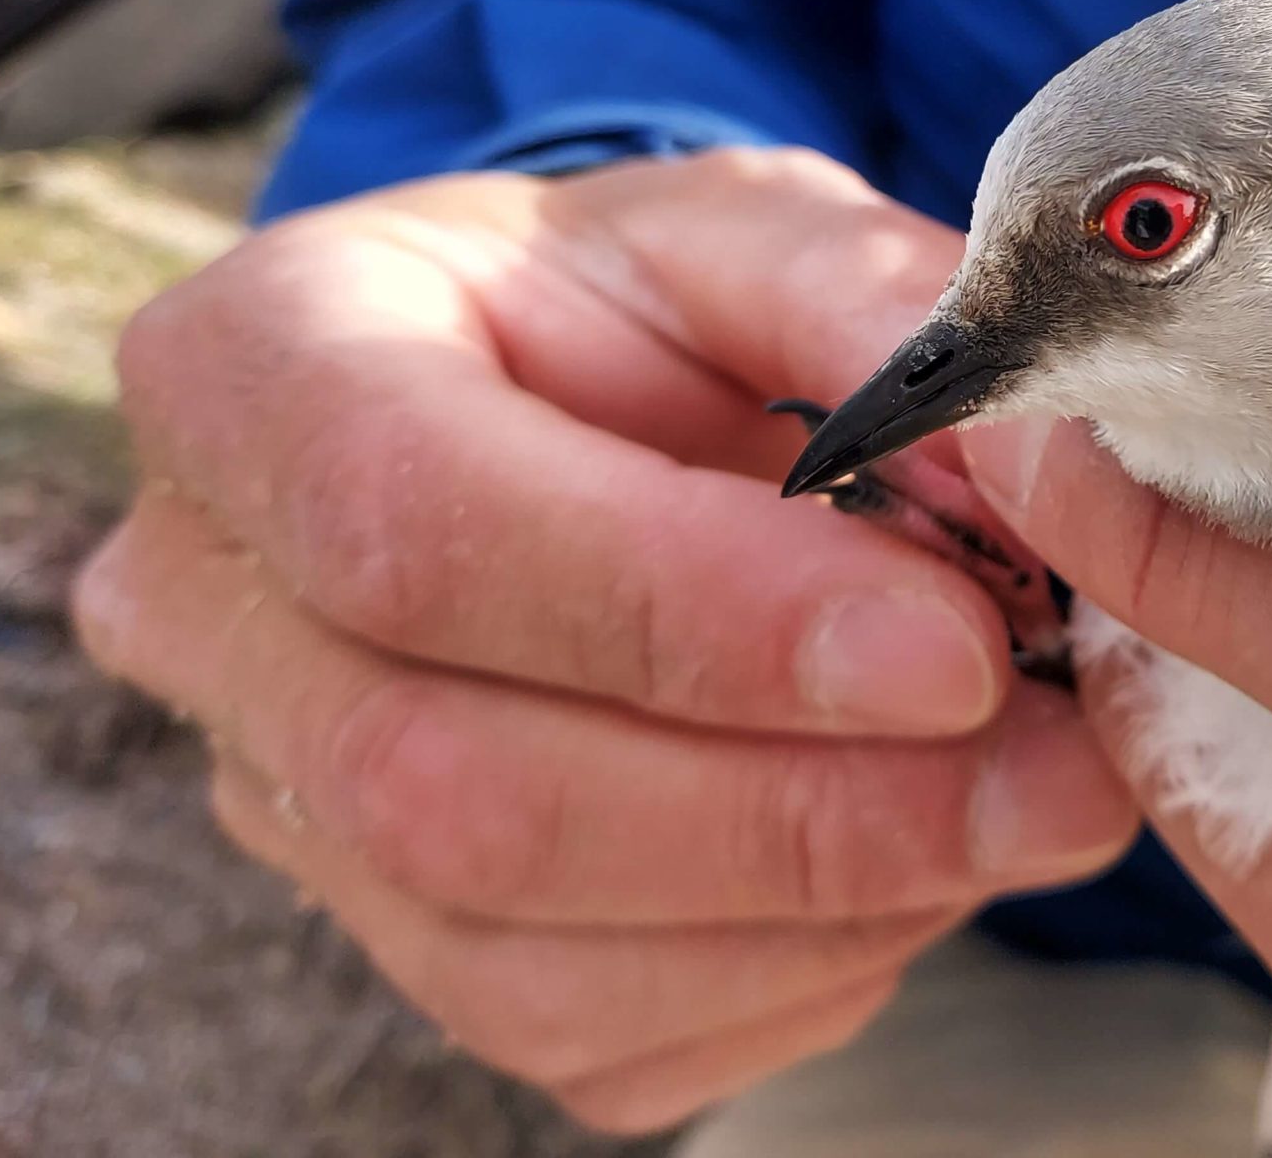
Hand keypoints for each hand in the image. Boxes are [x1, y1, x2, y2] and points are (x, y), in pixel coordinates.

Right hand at [77, 149, 1136, 1132]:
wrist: (573, 402)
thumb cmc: (647, 305)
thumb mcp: (758, 233)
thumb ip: (883, 315)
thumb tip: (1040, 466)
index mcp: (259, 365)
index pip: (413, 522)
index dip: (688, 611)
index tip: (951, 649)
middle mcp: (213, 604)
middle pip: (449, 785)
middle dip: (796, 808)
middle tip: (1058, 769)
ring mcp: (282, 797)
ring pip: (516, 958)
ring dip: (824, 910)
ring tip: (1028, 807)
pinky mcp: (393, 939)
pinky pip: (585, 1037)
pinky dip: (795, 975)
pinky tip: (914, 863)